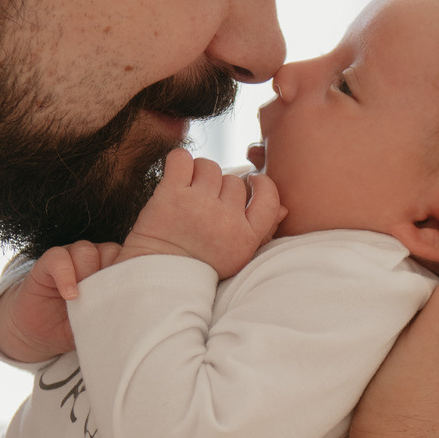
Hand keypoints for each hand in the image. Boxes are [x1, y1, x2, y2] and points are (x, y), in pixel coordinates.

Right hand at [0, 241, 125, 361]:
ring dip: (86, 274)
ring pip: (86, 251)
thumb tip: (144, 320)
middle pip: (110, 252)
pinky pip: (59, 258)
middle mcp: (94, 261)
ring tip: (83, 301)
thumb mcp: (104, 323)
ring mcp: (72, 260)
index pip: (130, 260)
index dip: (131, 274)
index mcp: (113, 273)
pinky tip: (70, 295)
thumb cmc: (79, 328)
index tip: (128, 298)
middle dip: (109, 275)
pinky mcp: (49, 263)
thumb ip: (120, 313)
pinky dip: (65, 275)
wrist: (42, 334)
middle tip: (106, 301)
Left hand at [119, 149, 285, 279]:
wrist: (154, 279)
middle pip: (234, 180)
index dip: (260, 184)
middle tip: (202, 204)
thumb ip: (262, 231)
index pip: (269, 197)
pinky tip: (174, 177)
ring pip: (209, 166)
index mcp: (245, 238)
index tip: (250, 183)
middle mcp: (226, 220)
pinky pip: (182, 159)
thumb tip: (284, 209)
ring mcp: (199, 205)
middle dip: (219, 187)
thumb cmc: (195, 268)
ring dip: (198, 174)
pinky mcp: (172, 194)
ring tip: (187, 193)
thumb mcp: (236, 257)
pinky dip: (178, 162)